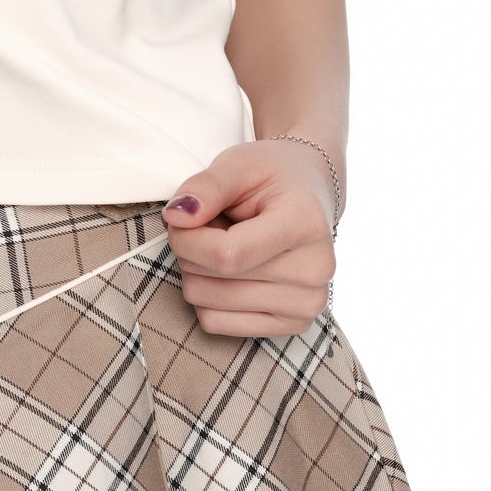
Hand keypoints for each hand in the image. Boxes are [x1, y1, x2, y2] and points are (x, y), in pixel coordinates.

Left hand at [160, 136, 338, 338]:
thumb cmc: (271, 177)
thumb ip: (206, 187)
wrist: (309, 194)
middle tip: (212, 225)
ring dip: (200, 273)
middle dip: (192, 251)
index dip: (187, 239)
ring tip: (226, 244)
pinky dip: (209, 298)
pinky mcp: (294, 326)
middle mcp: (315, 270)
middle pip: (214, 281)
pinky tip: (231, 271)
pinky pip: (217, 323)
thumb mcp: (238, 164)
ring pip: (208, 305)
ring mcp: (308, 303)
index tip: (180, 218)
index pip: (227, 255)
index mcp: (304, 225)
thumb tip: (176, 217)